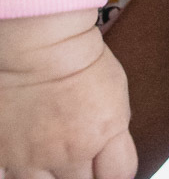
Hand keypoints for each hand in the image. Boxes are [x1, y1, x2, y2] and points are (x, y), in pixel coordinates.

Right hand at [0, 8, 135, 178]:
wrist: (35, 39)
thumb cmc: (78, 53)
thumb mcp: (113, 88)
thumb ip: (112, 128)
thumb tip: (109, 153)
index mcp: (103, 131)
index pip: (120, 174)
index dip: (115, 171)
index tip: (109, 165)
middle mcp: (70, 151)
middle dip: (85, 174)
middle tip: (79, 156)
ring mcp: (33, 157)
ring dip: (52, 176)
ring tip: (52, 156)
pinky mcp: (4, 156)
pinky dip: (21, 173)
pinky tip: (26, 158)